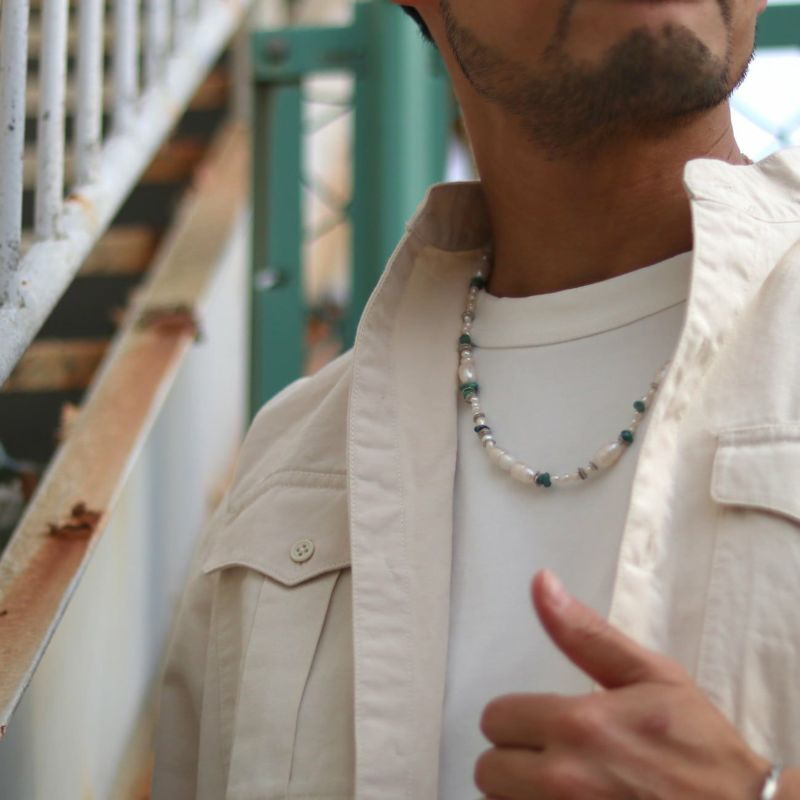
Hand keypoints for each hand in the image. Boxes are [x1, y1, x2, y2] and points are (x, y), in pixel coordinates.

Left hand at [474, 569, 772, 799]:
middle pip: (489, 769)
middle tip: (557, 759)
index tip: (547, 725)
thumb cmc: (701, 749)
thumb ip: (585, 633)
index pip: (495, 718)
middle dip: (517, 760)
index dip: (519, 719)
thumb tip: (541, 584)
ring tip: (565, 789)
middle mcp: (564, 780)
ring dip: (523, 797)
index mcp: (578, 725)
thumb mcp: (650, 676)